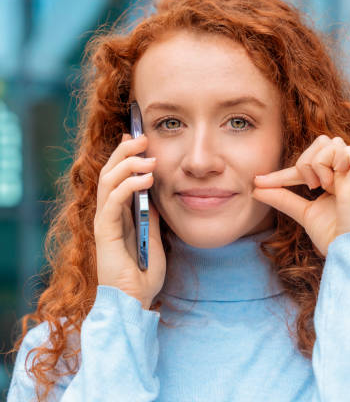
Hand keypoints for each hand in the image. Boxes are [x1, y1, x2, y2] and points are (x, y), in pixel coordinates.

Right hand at [94, 133, 165, 308]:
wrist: (135, 301)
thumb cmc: (144, 275)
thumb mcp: (155, 238)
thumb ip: (151, 217)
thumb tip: (154, 195)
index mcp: (120, 214)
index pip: (118, 176)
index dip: (126, 156)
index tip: (141, 139)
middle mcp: (109, 214)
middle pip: (110, 172)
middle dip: (125, 151)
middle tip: (143, 138)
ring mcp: (105, 222)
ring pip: (108, 181)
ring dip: (127, 164)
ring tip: (149, 157)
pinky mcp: (104, 232)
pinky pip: (112, 201)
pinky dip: (128, 186)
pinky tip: (146, 179)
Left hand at [252, 135, 349, 256]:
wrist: (347, 248)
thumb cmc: (332, 235)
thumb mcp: (303, 212)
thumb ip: (283, 198)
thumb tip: (256, 189)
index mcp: (335, 178)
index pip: (306, 165)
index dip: (283, 173)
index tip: (259, 181)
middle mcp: (346, 170)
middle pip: (320, 141)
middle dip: (305, 163)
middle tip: (312, 187)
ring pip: (328, 142)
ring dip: (318, 165)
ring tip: (325, 187)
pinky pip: (342, 149)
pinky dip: (332, 162)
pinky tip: (336, 183)